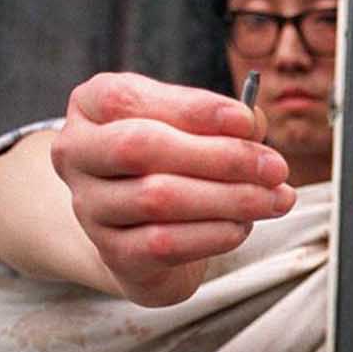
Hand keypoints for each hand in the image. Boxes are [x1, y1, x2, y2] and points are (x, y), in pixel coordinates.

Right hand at [52, 72, 295, 304]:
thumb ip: (224, 121)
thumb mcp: (193, 129)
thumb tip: (252, 126)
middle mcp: (77, 152)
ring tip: (275, 199)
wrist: (145, 234)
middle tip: (275, 167)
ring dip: (229, 198)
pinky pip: (164, 243)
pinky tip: (243, 227)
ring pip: (158, 198)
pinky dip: (213, 234)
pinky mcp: (112, 252)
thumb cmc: (174, 165)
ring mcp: (89, 206)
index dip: (194, 109)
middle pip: (141, 146)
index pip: (130, 99)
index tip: (249, 123)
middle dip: (219, 157)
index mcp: (92, 104)